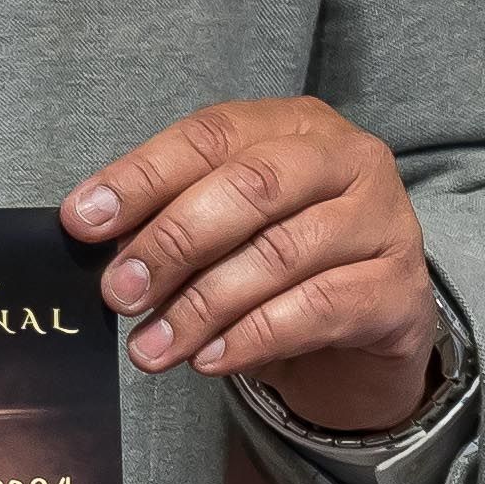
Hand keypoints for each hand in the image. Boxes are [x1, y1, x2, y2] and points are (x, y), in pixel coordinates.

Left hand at [65, 99, 438, 429]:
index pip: (209, 136)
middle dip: (172, 243)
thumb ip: (167, 218)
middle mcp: (349, 159)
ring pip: (281, 254)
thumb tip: (95, 233)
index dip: (142, 177)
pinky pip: (318, 309)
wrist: (365, 326)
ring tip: (151, 346)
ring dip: (202, 305)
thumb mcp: (221, 227)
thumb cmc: (275, 260)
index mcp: (293, 125)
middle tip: (119, 294)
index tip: (82, 221)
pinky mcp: (402, 288)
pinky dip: (253, 336)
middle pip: (250, 188)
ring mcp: (386, 221)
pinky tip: (209, 359)